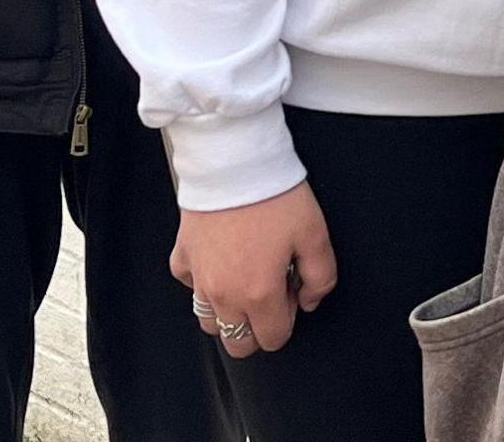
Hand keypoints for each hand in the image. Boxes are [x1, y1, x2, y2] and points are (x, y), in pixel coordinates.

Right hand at [170, 181, 335, 358]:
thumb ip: (321, 278)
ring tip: (245, 280)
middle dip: (257, 329)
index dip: (289, 320)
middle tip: (270, 293)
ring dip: (229, 312)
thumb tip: (310, 300)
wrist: (233, 161)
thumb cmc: (274, 195)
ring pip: (209, 321)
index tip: (292, 292)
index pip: (273, 339)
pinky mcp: (182, 257)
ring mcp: (198, 278)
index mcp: (258, 293)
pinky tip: (222, 260)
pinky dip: (205, 282)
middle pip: (237, 343)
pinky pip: (191, 286)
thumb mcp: (316, 235)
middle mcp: (224, 293)